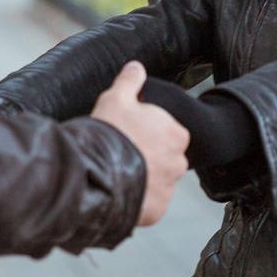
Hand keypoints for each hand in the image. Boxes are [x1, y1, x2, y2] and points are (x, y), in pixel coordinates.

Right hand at [91, 62, 189, 226]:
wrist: (98, 173)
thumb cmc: (111, 131)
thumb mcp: (117, 98)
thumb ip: (130, 81)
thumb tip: (136, 66)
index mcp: (176, 134)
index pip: (167, 132)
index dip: (146, 131)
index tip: (128, 132)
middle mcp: (179, 163)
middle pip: (164, 158)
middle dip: (147, 156)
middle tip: (122, 152)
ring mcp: (168, 189)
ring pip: (156, 182)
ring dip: (142, 178)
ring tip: (117, 172)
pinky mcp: (156, 211)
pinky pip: (147, 204)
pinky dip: (136, 199)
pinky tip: (118, 189)